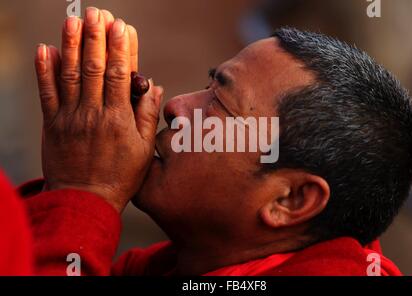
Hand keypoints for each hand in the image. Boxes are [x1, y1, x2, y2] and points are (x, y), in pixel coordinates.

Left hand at [34, 8, 162, 212]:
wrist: (84, 200)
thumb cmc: (120, 177)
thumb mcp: (144, 151)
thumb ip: (147, 116)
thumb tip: (153, 87)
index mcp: (118, 119)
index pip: (118, 75)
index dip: (120, 48)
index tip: (122, 26)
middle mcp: (93, 113)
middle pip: (93, 68)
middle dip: (95, 37)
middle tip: (97, 12)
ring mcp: (70, 118)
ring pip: (69, 75)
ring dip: (70, 45)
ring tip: (72, 20)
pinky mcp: (52, 125)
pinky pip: (46, 94)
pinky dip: (44, 70)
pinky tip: (44, 49)